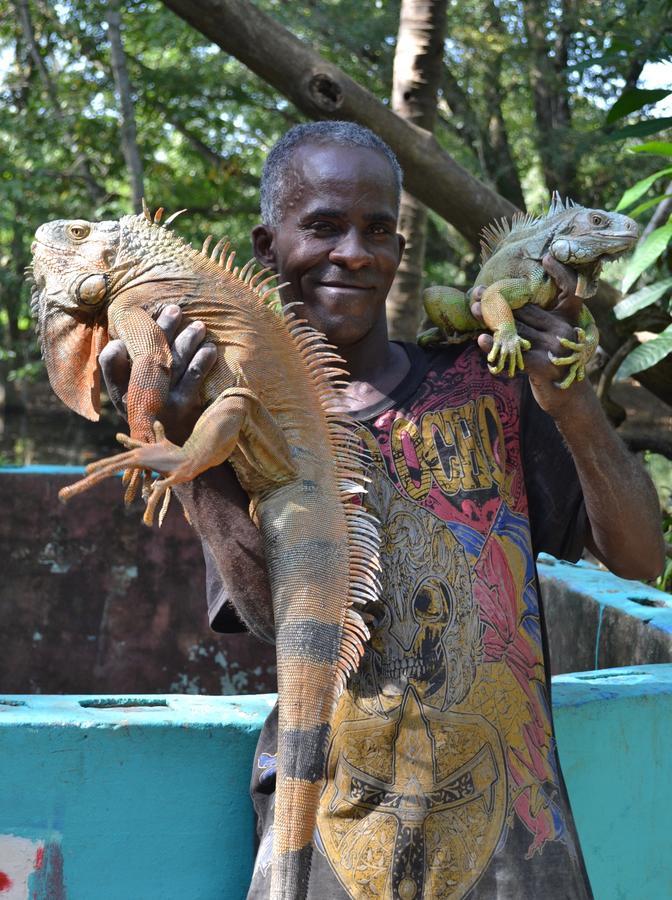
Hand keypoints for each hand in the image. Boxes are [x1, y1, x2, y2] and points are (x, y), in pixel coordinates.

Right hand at [99, 304, 216, 443]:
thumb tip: (117, 343)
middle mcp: (141, 398)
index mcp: (123, 395)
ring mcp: (165, 402)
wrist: (179, 457)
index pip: (111, 365)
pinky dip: (202, 359)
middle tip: (174, 309)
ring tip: (198, 326)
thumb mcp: (132, 401)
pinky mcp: (187, 407)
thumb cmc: (154, 419)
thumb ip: (121, 370)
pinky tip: (209, 348)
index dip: (114, 350)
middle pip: (148, 354)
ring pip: (174, 361)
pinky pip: (194, 376)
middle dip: (162, 328)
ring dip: (187, 339)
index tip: (124, 333)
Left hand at [471, 255, 591, 416]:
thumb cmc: (554, 368)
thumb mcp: (548, 342)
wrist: (568, 401)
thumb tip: (506, 309)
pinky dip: (495, 346)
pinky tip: (480, 338)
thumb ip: (534, 326)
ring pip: (515, 331)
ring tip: (473, 309)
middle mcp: (560, 331)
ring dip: (490, 321)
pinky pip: (513, 353)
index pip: (539, 302)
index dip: (520, 290)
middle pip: (521, 314)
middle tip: (474, 294)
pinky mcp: (543, 366)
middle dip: (495, 304)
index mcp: (564, 320)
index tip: (511, 275)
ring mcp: (553, 348)